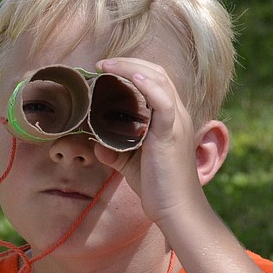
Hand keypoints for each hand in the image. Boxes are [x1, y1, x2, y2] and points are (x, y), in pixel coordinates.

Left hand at [93, 57, 212, 225]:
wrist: (176, 210)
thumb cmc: (157, 188)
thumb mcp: (131, 165)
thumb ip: (115, 152)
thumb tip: (96, 145)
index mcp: (168, 119)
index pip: (155, 81)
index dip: (132, 70)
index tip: (105, 70)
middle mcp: (176, 115)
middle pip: (157, 73)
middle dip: (128, 63)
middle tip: (101, 65)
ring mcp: (175, 122)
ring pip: (158, 79)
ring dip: (130, 67)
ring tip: (106, 66)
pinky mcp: (171, 134)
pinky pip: (162, 100)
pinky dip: (147, 84)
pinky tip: (130, 76)